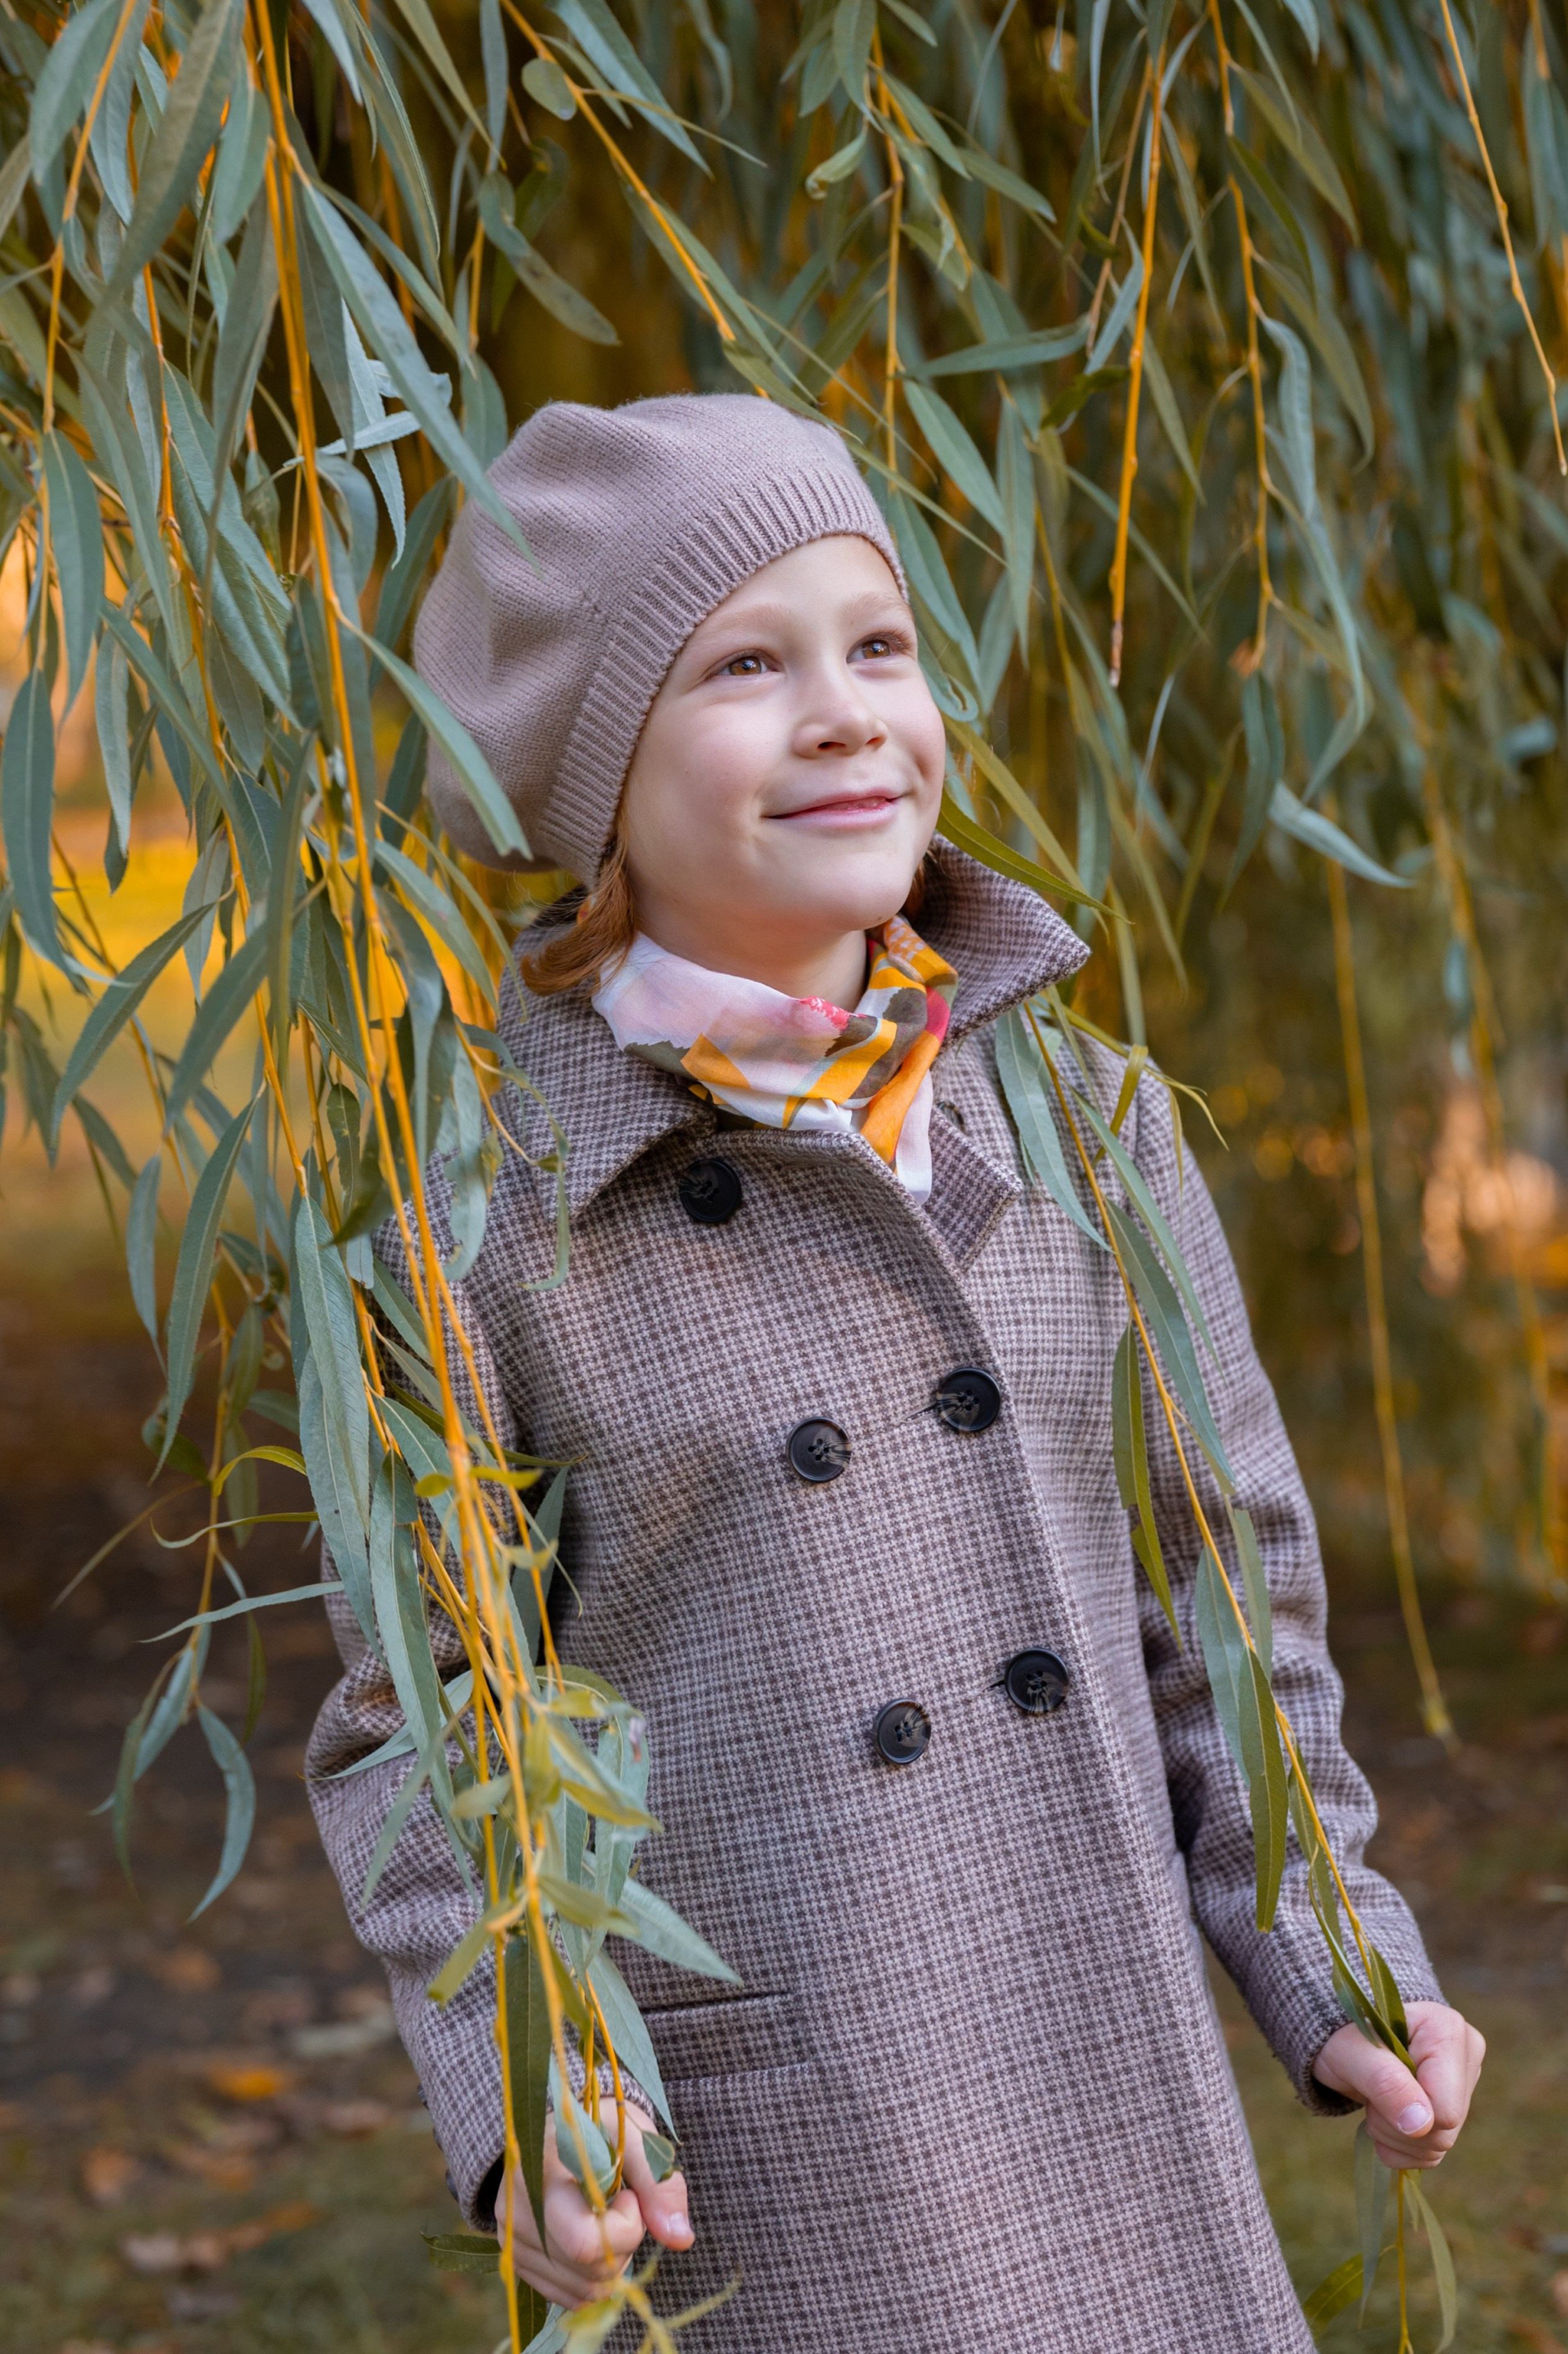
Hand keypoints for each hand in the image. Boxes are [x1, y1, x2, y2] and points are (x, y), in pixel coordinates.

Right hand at [499, 2102, 692, 2308]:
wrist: (558, 2128)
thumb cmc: (599, 2127)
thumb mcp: (634, 2137)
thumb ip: (658, 2185)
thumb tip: (681, 2239)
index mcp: (540, 2170)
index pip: (584, 2240)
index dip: (625, 2226)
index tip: (628, 2193)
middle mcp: (516, 2209)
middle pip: (589, 2270)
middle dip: (624, 2244)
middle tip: (620, 2206)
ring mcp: (511, 2239)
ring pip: (583, 2290)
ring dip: (611, 2263)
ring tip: (604, 2218)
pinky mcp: (516, 2260)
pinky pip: (569, 2297)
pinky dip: (592, 2277)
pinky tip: (592, 2237)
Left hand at [1312, 2000, 1484, 2168]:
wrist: (1344, 2042)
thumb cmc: (1344, 2037)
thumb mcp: (1351, 2051)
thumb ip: (1384, 2081)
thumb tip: (1421, 2125)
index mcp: (1448, 2031)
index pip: (1445, 2108)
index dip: (1403, 2112)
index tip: (1373, 2083)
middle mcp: (1465, 2058)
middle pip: (1443, 2131)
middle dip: (1394, 2125)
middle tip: (1370, 2093)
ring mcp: (1462, 2087)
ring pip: (1438, 2146)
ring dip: (1394, 2136)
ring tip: (1376, 2101)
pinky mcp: (1453, 2112)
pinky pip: (1432, 2154)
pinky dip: (1401, 2146)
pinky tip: (1385, 2119)